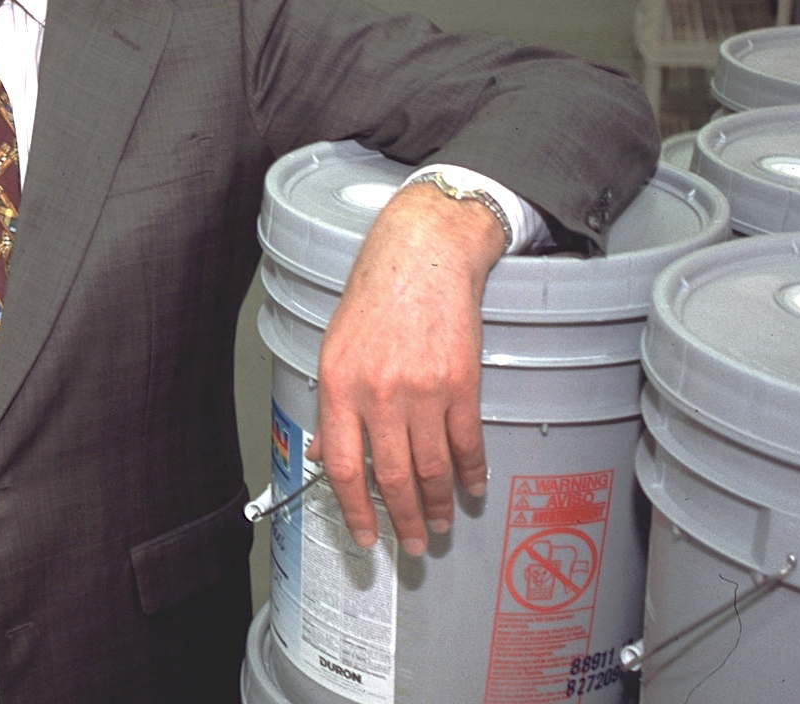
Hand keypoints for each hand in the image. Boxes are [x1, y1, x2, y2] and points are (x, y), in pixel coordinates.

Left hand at [305, 183, 503, 556]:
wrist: (422, 255)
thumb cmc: (375, 297)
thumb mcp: (336, 348)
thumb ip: (334, 405)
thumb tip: (327, 455)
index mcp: (339, 386)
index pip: (343, 467)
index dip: (354, 510)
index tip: (364, 536)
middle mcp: (379, 394)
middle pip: (390, 477)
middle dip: (402, 519)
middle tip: (411, 544)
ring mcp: (422, 390)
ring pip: (431, 467)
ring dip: (437, 504)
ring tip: (439, 524)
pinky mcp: (461, 383)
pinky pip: (466, 442)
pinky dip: (471, 472)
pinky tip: (471, 488)